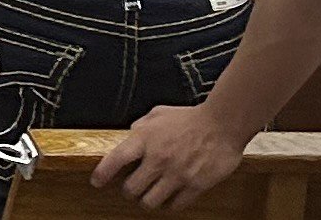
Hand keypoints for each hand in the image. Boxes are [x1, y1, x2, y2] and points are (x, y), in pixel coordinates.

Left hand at [91, 103, 245, 211]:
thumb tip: (131, 136)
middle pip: (130, 189)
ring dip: (147, 201)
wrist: (223, 123)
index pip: (114, 161)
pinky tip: (170, 197)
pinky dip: (170, 204)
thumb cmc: (190, 118)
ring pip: (150, 202)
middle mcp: (158, 159)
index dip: (102, 174)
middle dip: (129, 191)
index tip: (97, 182)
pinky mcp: (195, 186)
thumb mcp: (158, 114)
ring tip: (150, 195)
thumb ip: (141, 127)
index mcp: (145, 139)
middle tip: (132, 188)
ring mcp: (176, 174)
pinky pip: (175, 206)